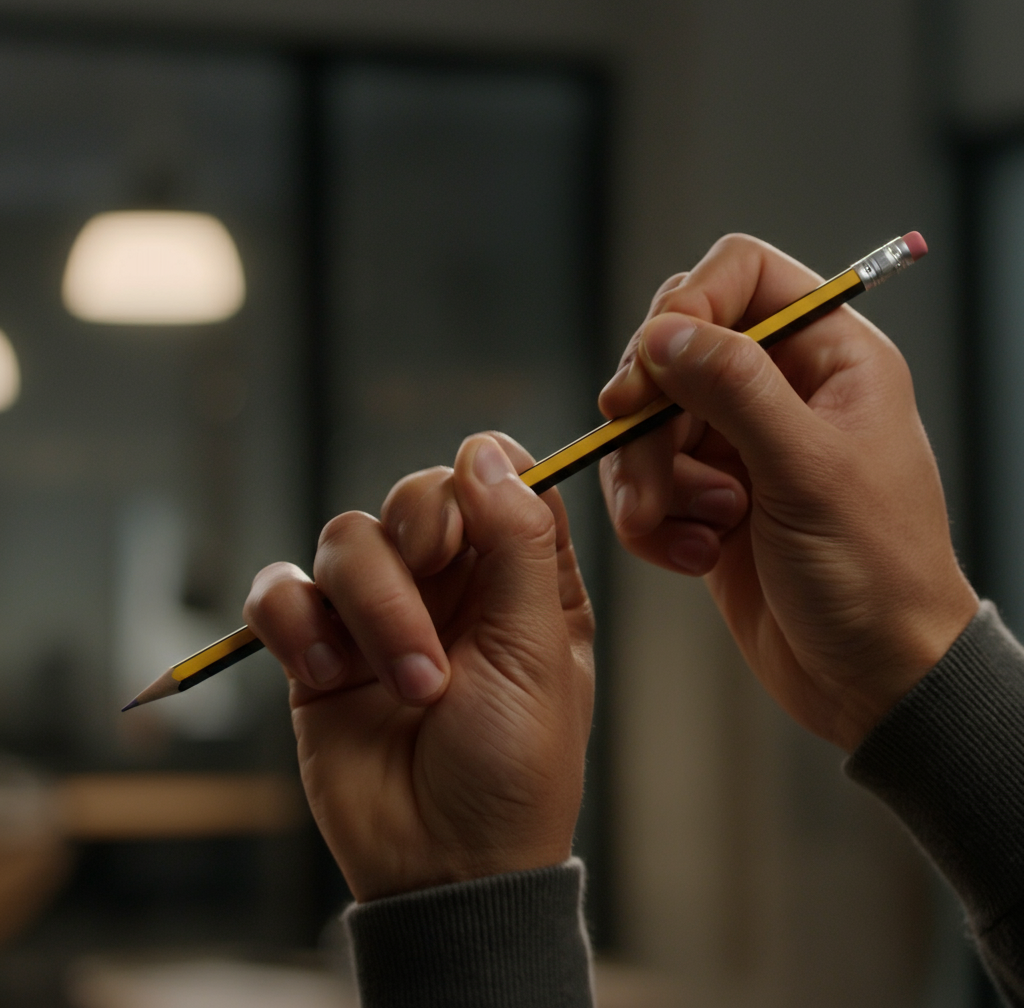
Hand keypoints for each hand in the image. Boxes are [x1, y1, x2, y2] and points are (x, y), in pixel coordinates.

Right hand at [244, 433, 594, 900]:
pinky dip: (294, 621)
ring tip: (411, 684)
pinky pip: (278, 592)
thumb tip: (487, 451)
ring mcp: (378, 613)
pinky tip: (323, 673)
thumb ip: (520, 545)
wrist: (445, 866)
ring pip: (345, 539)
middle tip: (435, 580)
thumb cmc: (515, 767)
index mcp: (517, 574)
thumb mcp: (540, 653)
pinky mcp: (316, 649)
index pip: (496, 475)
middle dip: (420, 534)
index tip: (473, 517)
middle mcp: (448, 582)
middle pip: (415, 494)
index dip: (481, 477)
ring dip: (373, 606)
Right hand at [599, 234, 977, 750]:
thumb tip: (661, 332)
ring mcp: (739, 446)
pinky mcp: (706, 499)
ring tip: (683, 532)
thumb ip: (734, 389)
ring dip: (645, 479)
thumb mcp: (808, 470)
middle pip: (675, 351)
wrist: (871, 678)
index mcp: (829, 357)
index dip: (688, 304)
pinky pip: (645, 481)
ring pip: (648, 422)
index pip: (740, 275)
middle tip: (643, 466)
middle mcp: (779, 390)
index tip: (652, 364)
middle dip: (649, 413)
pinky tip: (692, 557)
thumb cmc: (872, 573)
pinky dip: (651, 520)